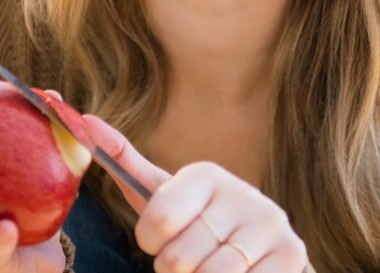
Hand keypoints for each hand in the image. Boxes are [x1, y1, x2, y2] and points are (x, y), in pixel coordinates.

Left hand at [83, 115, 307, 272]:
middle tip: (189, 258)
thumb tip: (86, 121)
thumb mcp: (163, 195)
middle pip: (179, 258)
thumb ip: (123, 162)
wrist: (259, 248)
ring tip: (209, 268)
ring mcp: (271, 223)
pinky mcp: (292, 254)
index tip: (160, 240)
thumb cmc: (198, 223)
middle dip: (175, 269)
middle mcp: (243, 192)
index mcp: (206, 174)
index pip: (156, 222)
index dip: (151, 244)